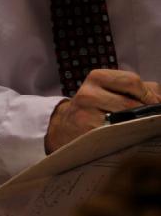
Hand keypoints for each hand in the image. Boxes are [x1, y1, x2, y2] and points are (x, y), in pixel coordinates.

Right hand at [45, 68, 160, 152]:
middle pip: (131, 104)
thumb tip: (160, 98)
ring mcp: (86, 116)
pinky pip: (115, 137)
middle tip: (151, 122)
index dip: (149, 95)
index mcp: (97, 77)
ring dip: (137, 127)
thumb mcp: (109, 90)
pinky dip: (125, 138)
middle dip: (146, 114)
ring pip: (125, 122)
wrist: (63, 128)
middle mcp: (88, 94)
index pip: (132, 81)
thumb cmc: (94, 107)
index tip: (156, 106)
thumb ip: (137, 89)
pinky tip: (126, 138)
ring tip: (138, 129)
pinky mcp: (87, 135)